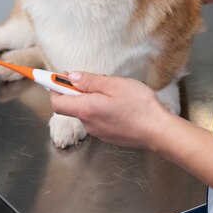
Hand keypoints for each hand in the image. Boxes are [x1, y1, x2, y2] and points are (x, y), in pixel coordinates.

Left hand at [50, 72, 170, 148]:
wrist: (158, 131)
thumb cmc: (138, 106)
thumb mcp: (114, 85)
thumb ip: (89, 81)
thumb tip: (70, 77)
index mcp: (86, 110)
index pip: (57, 102)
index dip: (54, 88)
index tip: (57, 77)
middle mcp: (88, 124)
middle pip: (72, 105)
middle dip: (79, 90)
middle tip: (98, 79)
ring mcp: (99, 132)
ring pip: (87, 111)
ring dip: (93, 99)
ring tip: (115, 91)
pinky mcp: (109, 135)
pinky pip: (98, 118)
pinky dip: (102, 108)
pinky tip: (120, 103)